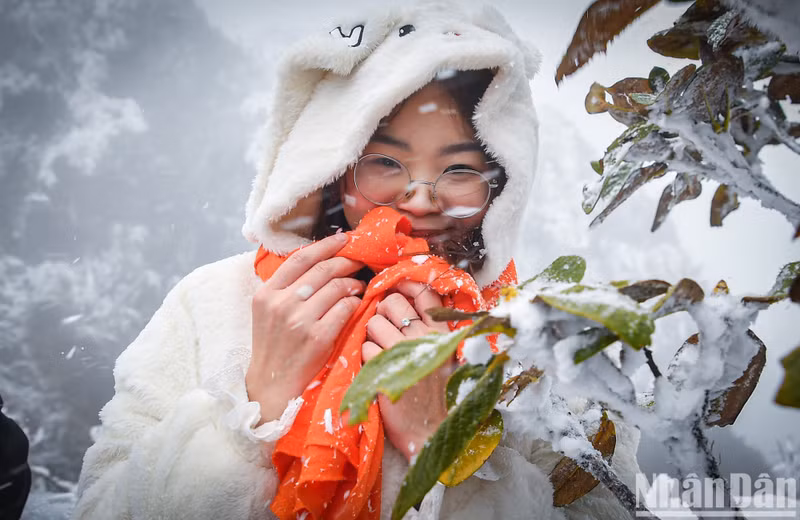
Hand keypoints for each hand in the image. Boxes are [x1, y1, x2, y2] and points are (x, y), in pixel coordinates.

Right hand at [247, 233, 364, 423]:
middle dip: (346, 261)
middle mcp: (281, 303)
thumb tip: (319, 261)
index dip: (325, 245)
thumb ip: (286, 287)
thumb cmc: (273, 346)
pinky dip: (355, 303)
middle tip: (359, 261)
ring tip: (358, 285)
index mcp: (266, 293)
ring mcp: (299, 320)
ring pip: (337, 287)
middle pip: (322, 269)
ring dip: (353, 283)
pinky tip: (356, 304)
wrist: (271, 385)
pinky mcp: (318, 337)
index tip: (343, 240)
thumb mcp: (268, 311)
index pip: (300, 258)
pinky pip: (345, 309)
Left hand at [362, 281, 454, 461]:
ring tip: (380, 350)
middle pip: (392, 302)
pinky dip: (366, 356)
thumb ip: (428, 329)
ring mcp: (405, 354)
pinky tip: (376, 367)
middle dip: (382, 311)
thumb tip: (402, 299)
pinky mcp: (386, 371)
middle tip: (383, 327)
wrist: (430, 430)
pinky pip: (366, 348)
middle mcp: (425, 339)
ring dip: (371, 335)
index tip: (396, 290)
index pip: (424, 292)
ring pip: (374, 323)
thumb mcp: (441, 356)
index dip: (405, 285)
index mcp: (441, 333)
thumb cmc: (435, 392)